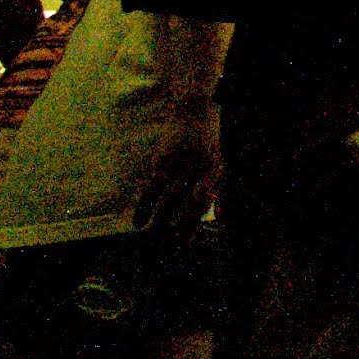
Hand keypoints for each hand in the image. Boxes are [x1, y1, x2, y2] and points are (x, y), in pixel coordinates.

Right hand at [138, 105, 223, 232]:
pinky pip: (154, 185)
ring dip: (159, 221)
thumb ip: (219, 188)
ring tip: (150, 241)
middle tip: (164, 249)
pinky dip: (145, 205)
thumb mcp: (218, 162)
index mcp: (215, 170)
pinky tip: (138, 222)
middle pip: (187, 203)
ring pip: (169, 197)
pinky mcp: (164, 157)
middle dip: (176, 227)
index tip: (182, 243)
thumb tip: (220, 214)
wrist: (193, 108)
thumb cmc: (206, 140)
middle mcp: (200, 167)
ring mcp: (182, 162)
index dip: (192, 223)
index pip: (203, 203)